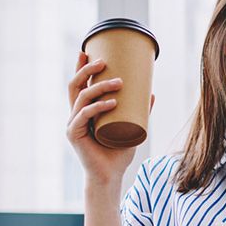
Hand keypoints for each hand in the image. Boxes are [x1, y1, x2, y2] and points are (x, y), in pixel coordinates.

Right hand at [66, 52, 154, 183]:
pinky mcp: (74, 134)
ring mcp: (73, 124)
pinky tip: (112, 102)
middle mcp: (76, 114)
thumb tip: (152, 92)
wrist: (111, 175)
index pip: (80, 84)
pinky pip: (84, 115)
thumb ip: (140, 110)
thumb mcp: (132, 126)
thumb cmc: (119, 152)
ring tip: (118, 82)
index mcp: (85, 110)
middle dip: (87, 70)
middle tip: (104, 61)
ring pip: (82, 97)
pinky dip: (98, 107)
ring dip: (100, 87)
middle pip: (76, 86)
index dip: (80, 67)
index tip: (87, 50)